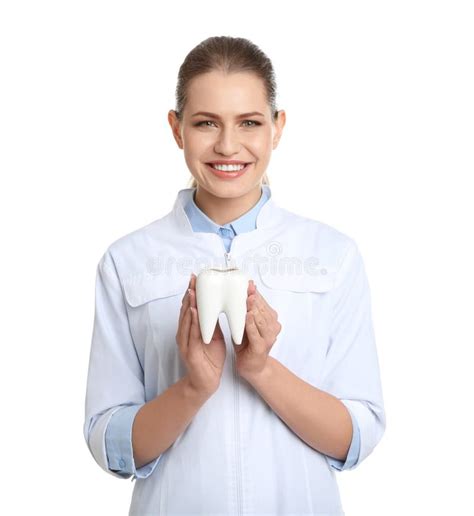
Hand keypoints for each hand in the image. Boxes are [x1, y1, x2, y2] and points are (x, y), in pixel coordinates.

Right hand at [175, 273, 225, 396]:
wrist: (206, 383)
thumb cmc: (210, 360)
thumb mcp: (213, 336)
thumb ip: (212, 322)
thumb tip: (216, 305)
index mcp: (190, 330)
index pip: (190, 307)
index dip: (192, 292)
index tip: (195, 278)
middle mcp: (184, 334)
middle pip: (186, 311)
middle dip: (190, 294)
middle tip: (193, 280)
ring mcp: (186, 343)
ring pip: (186, 320)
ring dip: (190, 305)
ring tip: (193, 291)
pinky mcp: (190, 352)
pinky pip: (192, 334)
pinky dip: (193, 322)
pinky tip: (194, 312)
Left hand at [232, 280, 281, 380]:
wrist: (253, 367)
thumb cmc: (248, 344)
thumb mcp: (246, 323)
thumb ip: (246, 309)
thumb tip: (242, 292)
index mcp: (270, 319)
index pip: (262, 302)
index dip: (255, 292)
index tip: (248, 282)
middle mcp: (272, 327)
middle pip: (262, 309)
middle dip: (253, 298)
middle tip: (246, 287)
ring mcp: (268, 337)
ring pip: (260, 319)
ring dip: (254, 308)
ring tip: (247, 298)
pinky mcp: (261, 347)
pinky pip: (256, 333)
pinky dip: (251, 324)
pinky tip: (247, 316)